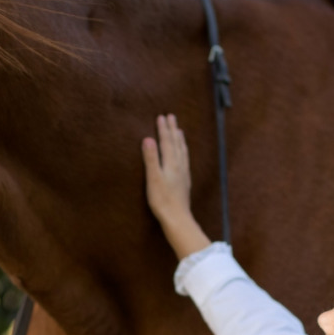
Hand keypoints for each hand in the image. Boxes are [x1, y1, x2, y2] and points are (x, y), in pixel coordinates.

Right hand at [141, 113, 211, 258]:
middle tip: (171, 117)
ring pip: (183, 151)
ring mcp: (184, 174)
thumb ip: (151, 158)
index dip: (163, 129)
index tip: (161, 116)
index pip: (167, 142)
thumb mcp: (153, 178)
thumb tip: (148, 139)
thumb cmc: (162, 200)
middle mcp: (179, 166)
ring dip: (180, 139)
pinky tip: (183, 155)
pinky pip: (185, 160)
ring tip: (179, 131)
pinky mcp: (185, 182)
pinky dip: (184, 152)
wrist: (178, 218)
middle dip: (173, 130)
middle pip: (176, 143)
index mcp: (171, 163)